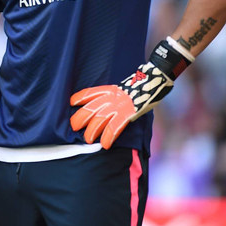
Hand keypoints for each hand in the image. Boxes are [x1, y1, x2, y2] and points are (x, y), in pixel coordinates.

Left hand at [70, 38, 192, 148]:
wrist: (154, 81)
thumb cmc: (140, 87)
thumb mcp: (121, 89)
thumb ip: (112, 96)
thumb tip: (105, 105)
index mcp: (108, 90)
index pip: (88, 93)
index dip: (79, 98)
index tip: (71, 103)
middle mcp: (110, 98)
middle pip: (89, 109)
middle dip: (79, 119)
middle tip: (74, 127)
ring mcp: (118, 106)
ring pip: (99, 121)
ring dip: (91, 132)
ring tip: (88, 139)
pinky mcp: (127, 115)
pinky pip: (114, 128)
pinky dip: (108, 137)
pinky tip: (105, 144)